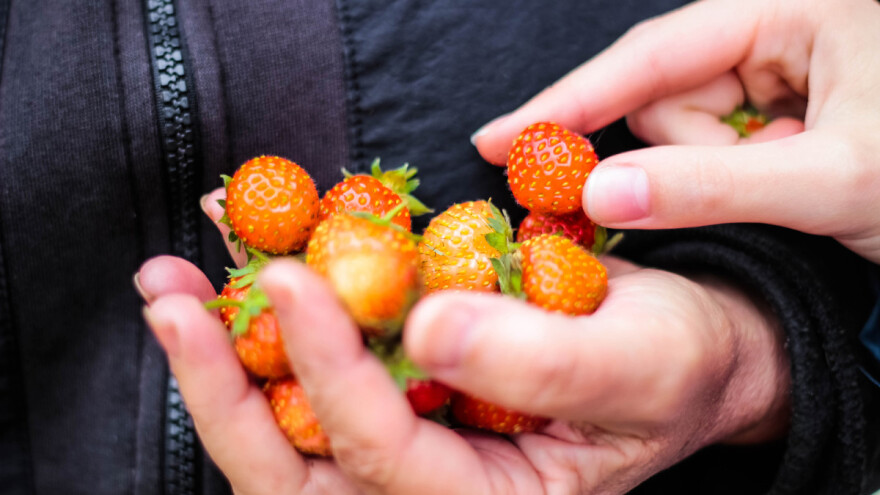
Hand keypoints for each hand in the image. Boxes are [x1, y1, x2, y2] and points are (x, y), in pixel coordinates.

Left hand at [136, 253, 788, 493]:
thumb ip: (545, 361)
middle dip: (224, 390)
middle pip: (296, 470)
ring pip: (286, 424)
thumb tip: (429, 327)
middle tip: (173, 304)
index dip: (331, 369)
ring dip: (223, 352)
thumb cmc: (672, 364)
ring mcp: (403, 443)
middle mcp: (427, 487)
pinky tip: (241, 250)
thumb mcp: (636, 363)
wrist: (679, 348)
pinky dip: (269, 313)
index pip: (383, 454)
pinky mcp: (396, 391)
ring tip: (173, 280)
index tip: (294, 277)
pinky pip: (312, 367)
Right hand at [471, 0, 879, 262]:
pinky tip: (800, 177)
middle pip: (667, 95)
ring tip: (803, 180)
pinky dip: (737, 175)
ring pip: (688, 127)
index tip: (497, 140)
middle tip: (757, 185)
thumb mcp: (830, 181)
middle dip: (692, 154)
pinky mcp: (780, 107)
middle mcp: (776, 28)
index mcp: (791, 8)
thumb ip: (708, 185)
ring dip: (723, 171)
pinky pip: (717, 144)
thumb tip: (596, 190)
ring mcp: (778, 67)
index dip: (570, 102)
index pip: (651, 56)